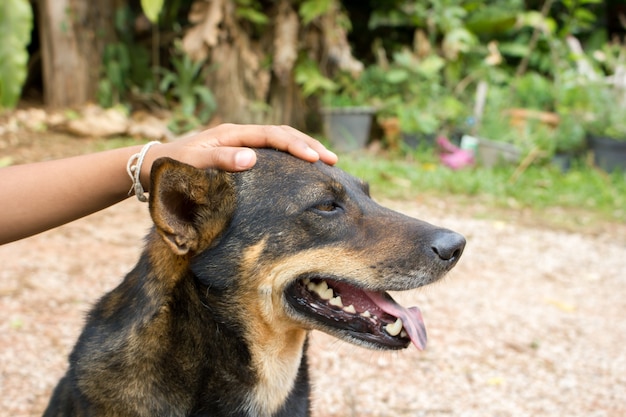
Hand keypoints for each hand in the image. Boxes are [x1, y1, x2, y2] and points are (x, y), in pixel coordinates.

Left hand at [147, 124, 337, 174]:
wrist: (150, 167)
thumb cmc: (171, 167)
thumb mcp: (193, 164)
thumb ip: (220, 160)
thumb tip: (253, 158)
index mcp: (232, 134)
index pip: (273, 135)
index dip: (296, 145)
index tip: (316, 159)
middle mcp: (239, 136)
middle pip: (282, 134)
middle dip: (309, 145)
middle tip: (332, 160)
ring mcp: (239, 145)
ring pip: (278, 142)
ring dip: (302, 149)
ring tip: (324, 162)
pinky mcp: (237, 155)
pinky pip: (269, 153)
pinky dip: (288, 158)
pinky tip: (298, 169)